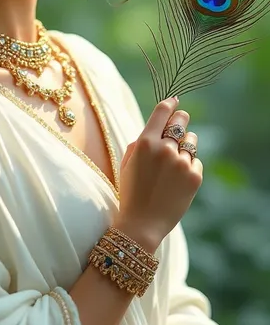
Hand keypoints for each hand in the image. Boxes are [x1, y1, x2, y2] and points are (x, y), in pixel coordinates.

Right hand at [115, 97, 202, 251]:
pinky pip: (196, 162)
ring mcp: (181, 163)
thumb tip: (158, 125)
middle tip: (181, 122)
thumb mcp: (127, 162)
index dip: (170, 104)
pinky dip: (189, 167)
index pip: (162, 111)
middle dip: (181, 119)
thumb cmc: (131, 191)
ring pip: (192, 141)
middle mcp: (165, 149)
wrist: (141, 223)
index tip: (174, 101)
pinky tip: (177, 180)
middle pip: (182, 121)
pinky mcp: (194, 177)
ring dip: (185, 146)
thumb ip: (141, 141)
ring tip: (174, 162)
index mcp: (145, 143)